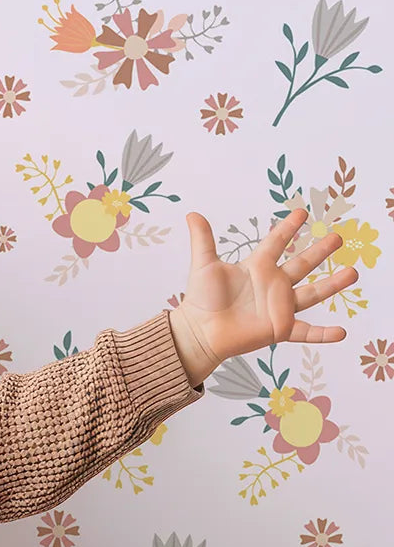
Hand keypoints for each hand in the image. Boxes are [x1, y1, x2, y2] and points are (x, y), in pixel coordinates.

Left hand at [173, 207, 352, 380]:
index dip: (288, 227)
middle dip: (320, 251)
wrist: (198, 332)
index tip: (302, 213)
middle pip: (302, 264)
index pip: (277, 242)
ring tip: (353, 273)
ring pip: (312, 294)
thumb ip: (203, 240)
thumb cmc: (200, 300)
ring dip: (332, 285)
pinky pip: (306, 332)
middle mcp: (272, 284)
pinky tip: (341, 332)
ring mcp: (278, 307)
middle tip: (338, 237)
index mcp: (257, 266)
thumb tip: (192, 214)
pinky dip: (323, 334)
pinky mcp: (279, 329)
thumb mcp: (203, 265)